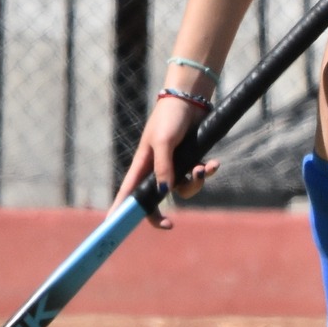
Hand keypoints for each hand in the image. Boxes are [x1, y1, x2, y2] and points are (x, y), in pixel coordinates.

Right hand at [115, 92, 218, 227]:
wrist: (191, 100)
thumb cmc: (170, 117)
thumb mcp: (163, 142)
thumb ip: (163, 167)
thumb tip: (164, 192)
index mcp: (142, 164)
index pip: (127, 191)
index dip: (120, 208)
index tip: (112, 226)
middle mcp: (156, 169)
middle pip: (155, 200)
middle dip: (162, 213)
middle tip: (170, 225)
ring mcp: (174, 165)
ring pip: (184, 189)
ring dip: (196, 183)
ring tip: (203, 168)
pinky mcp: (190, 160)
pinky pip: (199, 175)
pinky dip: (208, 171)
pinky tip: (214, 163)